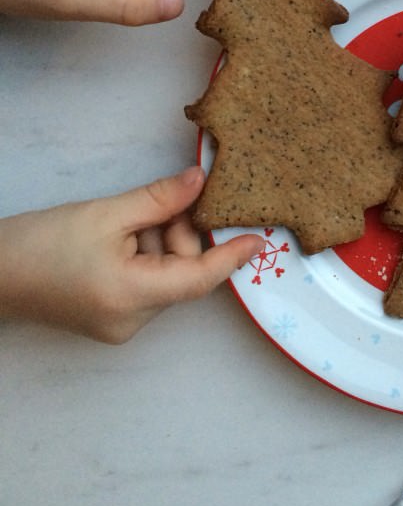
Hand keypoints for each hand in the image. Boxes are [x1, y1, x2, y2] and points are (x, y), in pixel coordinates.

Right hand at [0, 167, 265, 343]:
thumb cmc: (39, 244)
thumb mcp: (105, 214)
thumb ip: (159, 199)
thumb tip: (201, 181)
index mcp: (133, 297)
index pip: (199, 278)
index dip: (232, 256)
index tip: (260, 238)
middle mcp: (133, 320)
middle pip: (183, 273)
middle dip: (183, 233)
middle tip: (169, 200)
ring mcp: (121, 324)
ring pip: (166, 276)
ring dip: (162, 240)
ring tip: (133, 216)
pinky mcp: (111, 317)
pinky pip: (147, 283)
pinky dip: (147, 254)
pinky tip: (125, 232)